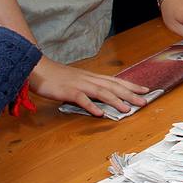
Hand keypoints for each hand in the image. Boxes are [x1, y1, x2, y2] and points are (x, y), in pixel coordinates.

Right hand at [30, 57, 149, 116]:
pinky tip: (99, 113)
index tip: (145, 90)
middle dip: (130, 94)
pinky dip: (91, 106)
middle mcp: (89, 79)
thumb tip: (103, 98)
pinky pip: (81, 99)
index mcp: (93, 77)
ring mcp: (79, 85)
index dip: (131, 86)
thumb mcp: (78, 80)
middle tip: (144, 101)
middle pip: (114, 87)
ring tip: (127, 109)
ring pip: (101, 92)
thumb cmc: (58, 76)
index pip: (116, 81)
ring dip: (115, 101)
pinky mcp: (67, 91)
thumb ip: (90, 88)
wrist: (38, 69)